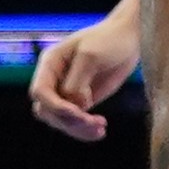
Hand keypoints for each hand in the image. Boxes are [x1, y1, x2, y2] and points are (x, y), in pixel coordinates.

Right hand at [27, 14, 138, 140]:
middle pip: (47, 111)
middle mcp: (54, 79)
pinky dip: (85, 130)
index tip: (78, 112)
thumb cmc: (108, 40)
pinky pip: (75, 122)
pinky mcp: (82, 101)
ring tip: (100, 129)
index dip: (55, 106)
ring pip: (60, 120)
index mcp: (51, 63)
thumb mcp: (90, 56)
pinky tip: (101, 130)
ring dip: (78, 129)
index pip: (40, 92)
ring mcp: (67, 92)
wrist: (129, 38)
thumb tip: (75, 104)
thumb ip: (77, 81)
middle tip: (93, 122)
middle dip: (68, 121)